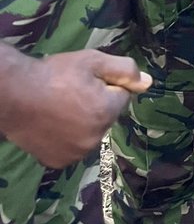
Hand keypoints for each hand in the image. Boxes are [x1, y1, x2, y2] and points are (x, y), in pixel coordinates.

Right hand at [0, 49, 150, 167]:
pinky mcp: (58, 162)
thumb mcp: (93, 61)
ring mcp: (75, 153)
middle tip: (72, 92)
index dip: (107, 85)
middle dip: (96, 104)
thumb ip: (125, 70)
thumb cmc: (55, 74)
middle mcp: (95, 138)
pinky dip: (67, 138)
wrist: (14, 96)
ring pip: (90, 133)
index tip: (87, 80)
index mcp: (106, 112)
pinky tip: (53, 124)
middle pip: (106, 116)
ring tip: (60, 108)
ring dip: (82, 122)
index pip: (122, 97)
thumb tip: (148, 82)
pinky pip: (73, 147)